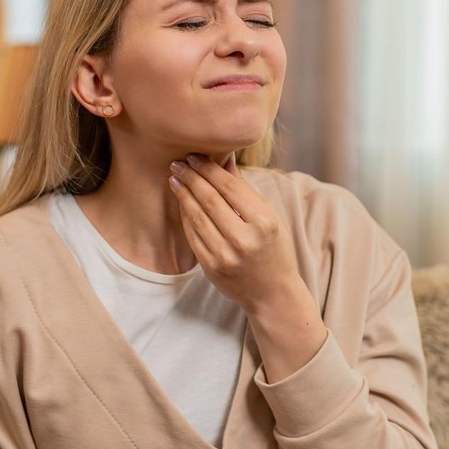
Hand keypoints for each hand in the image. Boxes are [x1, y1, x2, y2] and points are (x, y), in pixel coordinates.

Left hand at [168, 155, 326, 381]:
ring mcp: (225, 255)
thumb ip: (244, 190)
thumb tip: (225, 159)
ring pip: (197, 216)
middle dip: (191, 177)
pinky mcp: (211, 267)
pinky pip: (193, 235)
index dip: (209, 169)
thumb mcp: (269, 217)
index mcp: (263, 221)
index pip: (230, 187)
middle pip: (210, 199)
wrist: (272, 293)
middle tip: (178, 162)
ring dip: (183, 194)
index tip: (195, 156)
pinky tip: (182, 202)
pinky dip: (185, 216)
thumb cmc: (274, 249)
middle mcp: (244, 238)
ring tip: (175, 178)